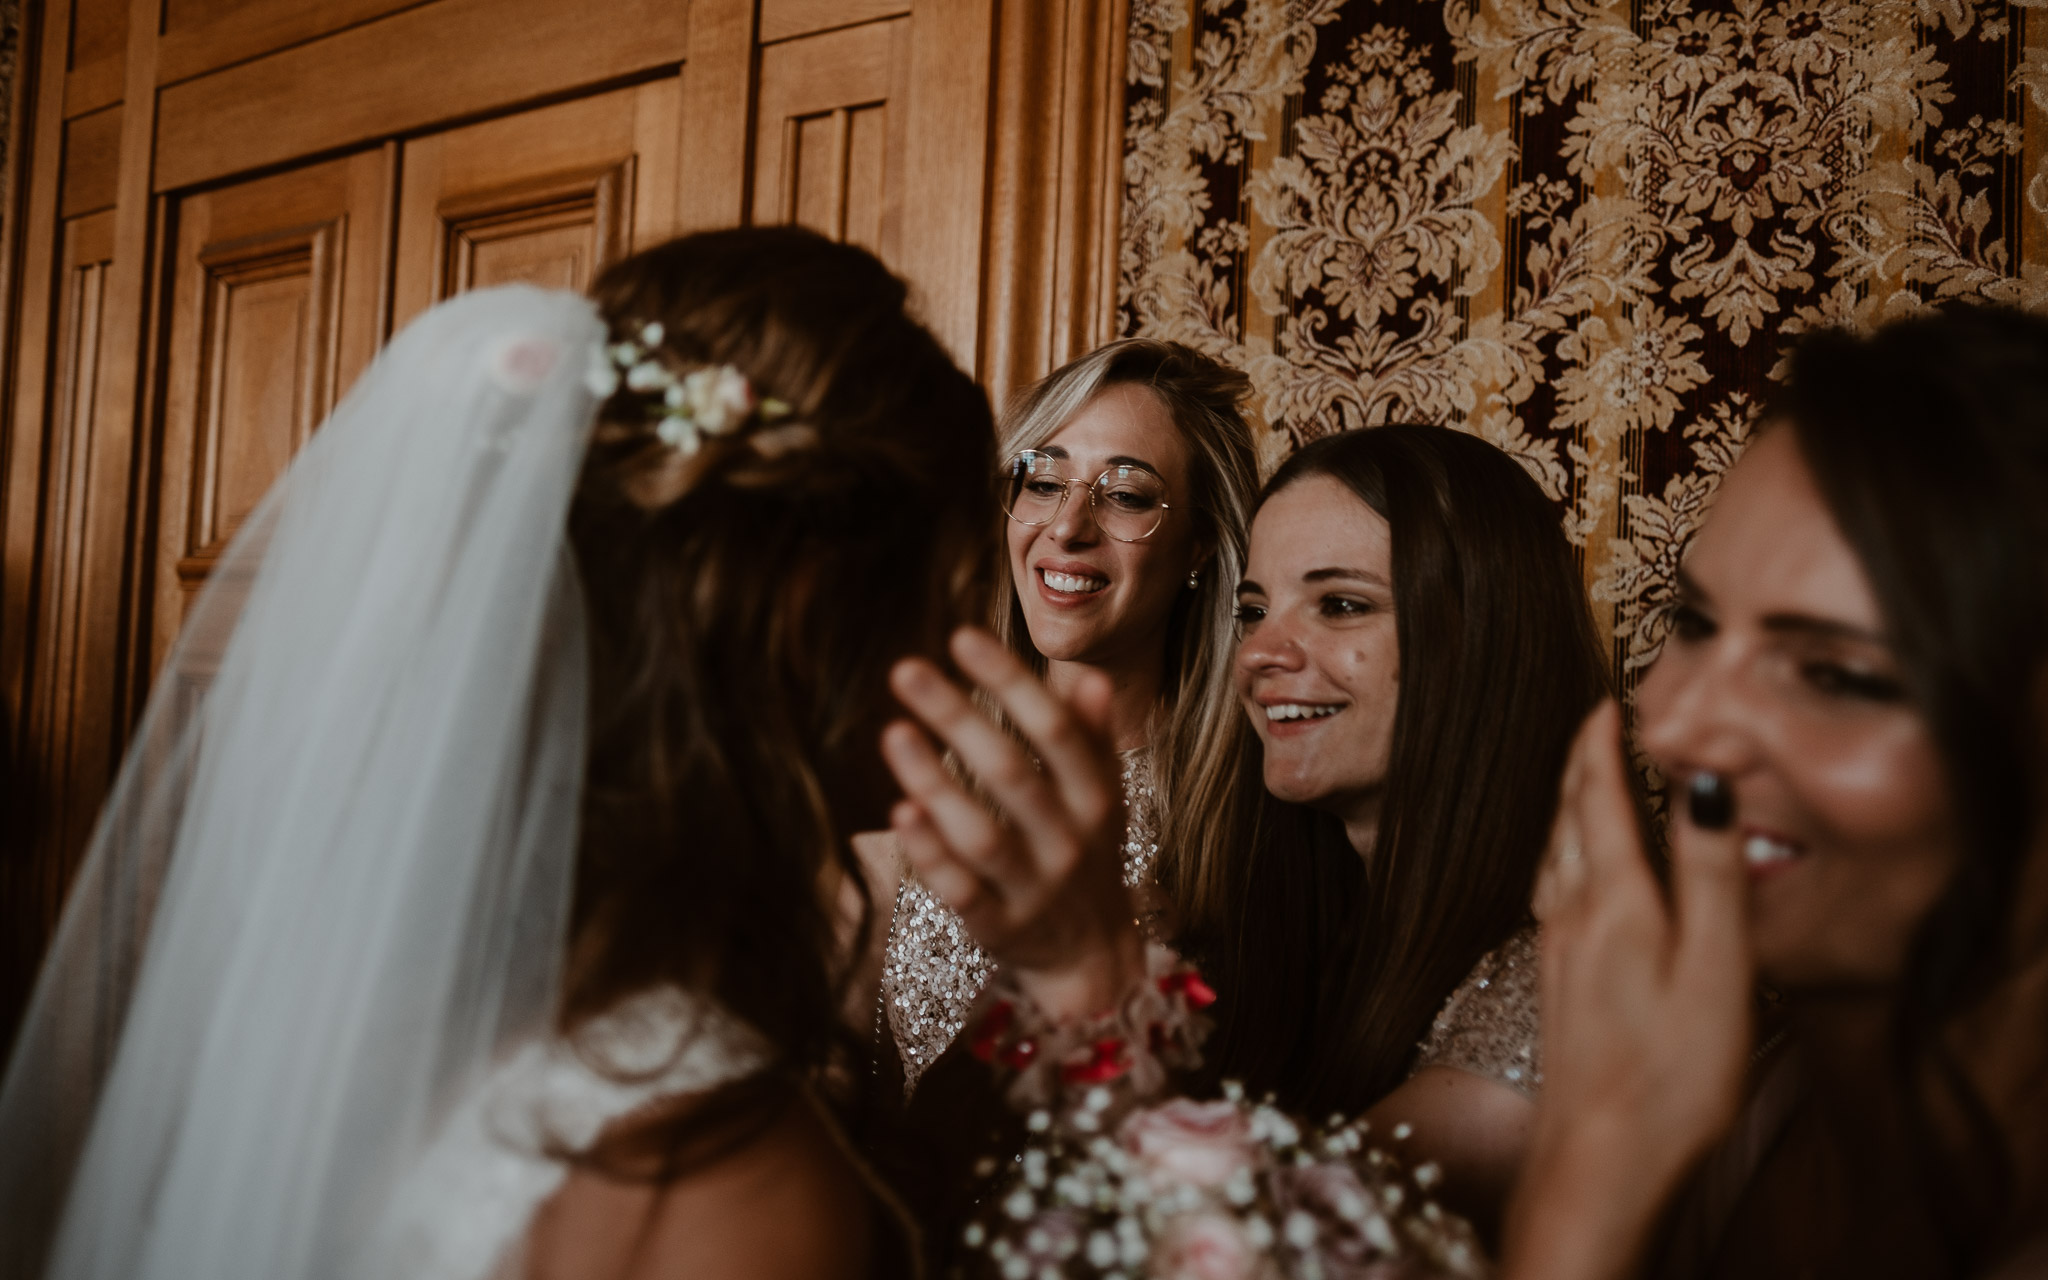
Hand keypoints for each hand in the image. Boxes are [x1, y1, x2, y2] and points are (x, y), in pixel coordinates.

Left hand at [879, 627, 1144, 1018]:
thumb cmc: (1086, 856)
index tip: (961, 637)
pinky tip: (900, 812)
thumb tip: (1091, 679)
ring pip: (982, 834)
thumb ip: (1092, 740)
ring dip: (936, 782)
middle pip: (1012, 773)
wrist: (1093, 960)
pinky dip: (933, 854)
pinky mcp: (1001, 929)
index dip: (1010, 681)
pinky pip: (963, 891)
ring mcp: (1035, 889)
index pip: (1056, 730)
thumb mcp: (1101, 798)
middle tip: (906, 669)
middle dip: (958, 717)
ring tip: (893, 733)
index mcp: (1097, 798)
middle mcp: (1070, 841)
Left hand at [1505, 701, 1752, 1279]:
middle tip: (1593, 723)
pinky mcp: (1556, 987)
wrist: (1600, 1163)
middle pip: (1568, 819)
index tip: (1606, 697)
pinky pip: (1552, 894)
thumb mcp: (1715, 967)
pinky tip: (1569, 878)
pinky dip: (1563, 858)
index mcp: (1614, 901)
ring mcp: (1556, 952)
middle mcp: (1572, 916)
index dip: (1600, 742)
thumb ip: (1710, 872)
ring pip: (1554, 856)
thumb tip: (1703, 779)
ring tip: (1580, 782)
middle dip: (1579, 764)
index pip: (1598, 796)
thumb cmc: (1670, 1075)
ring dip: (1567, 808)